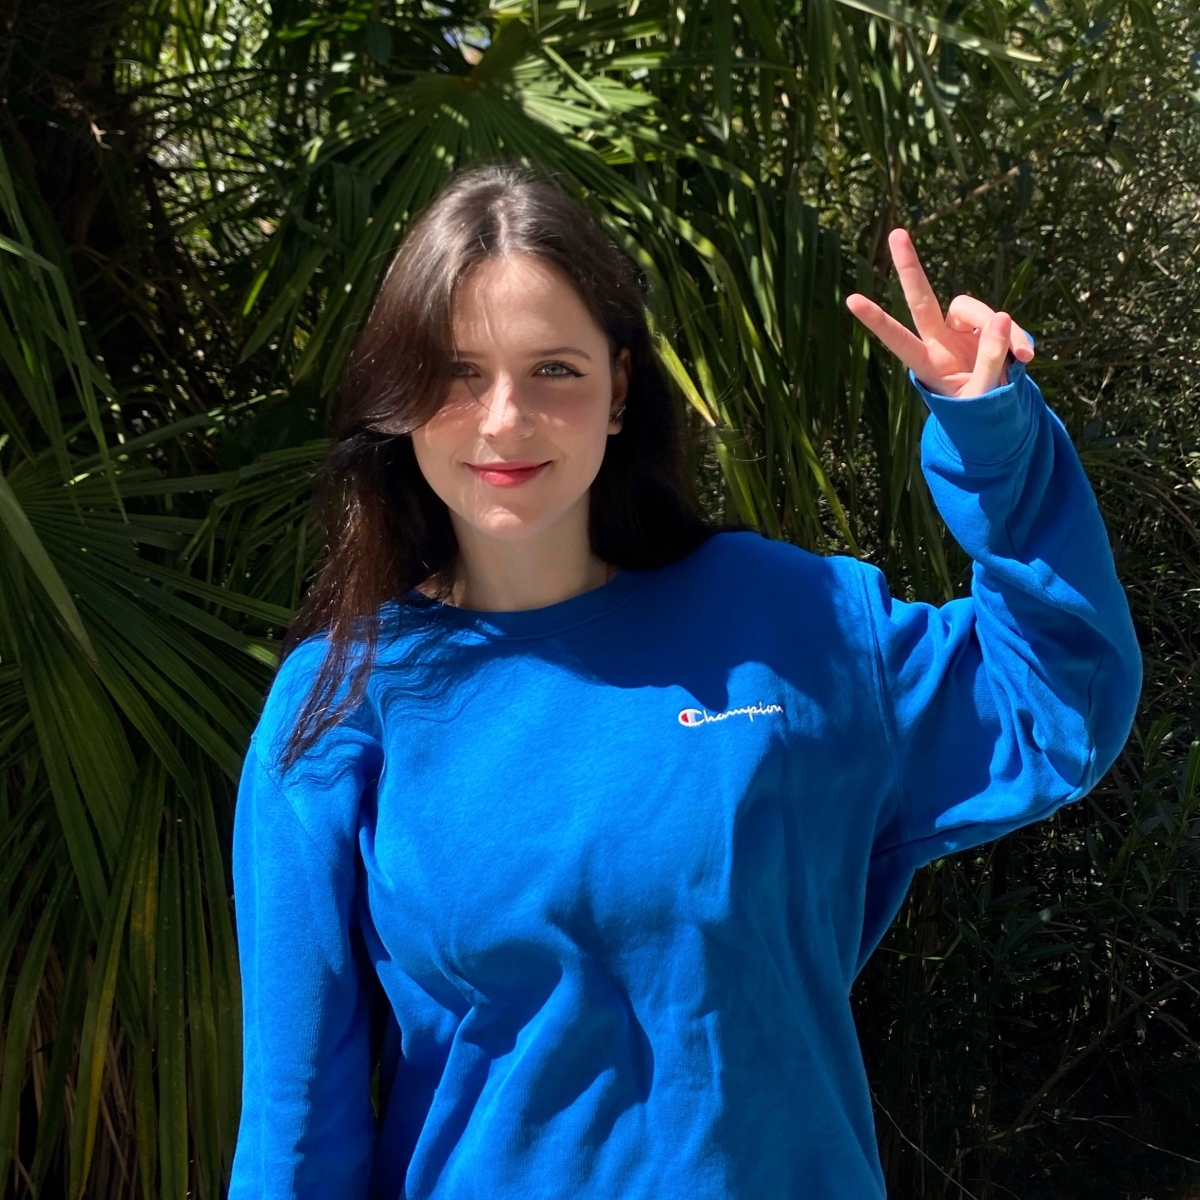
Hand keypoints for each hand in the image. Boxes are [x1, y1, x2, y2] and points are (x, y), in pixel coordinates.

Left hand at [845, 229, 1033, 397]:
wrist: (995, 413)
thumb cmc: (978, 410)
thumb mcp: (982, 395)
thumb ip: (990, 359)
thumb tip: (1000, 316)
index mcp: (927, 364)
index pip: (898, 340)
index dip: (877, 321)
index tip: (851, 300)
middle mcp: (938, 341)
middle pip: (922, 300)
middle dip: (910, 268)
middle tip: (897, 233)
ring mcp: (960, 331)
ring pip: (974, 309)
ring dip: (1002, 329)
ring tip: (1022, 357)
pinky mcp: (984, 326)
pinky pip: (1001, 320)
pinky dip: (1015, 335)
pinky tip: (1025, 357)